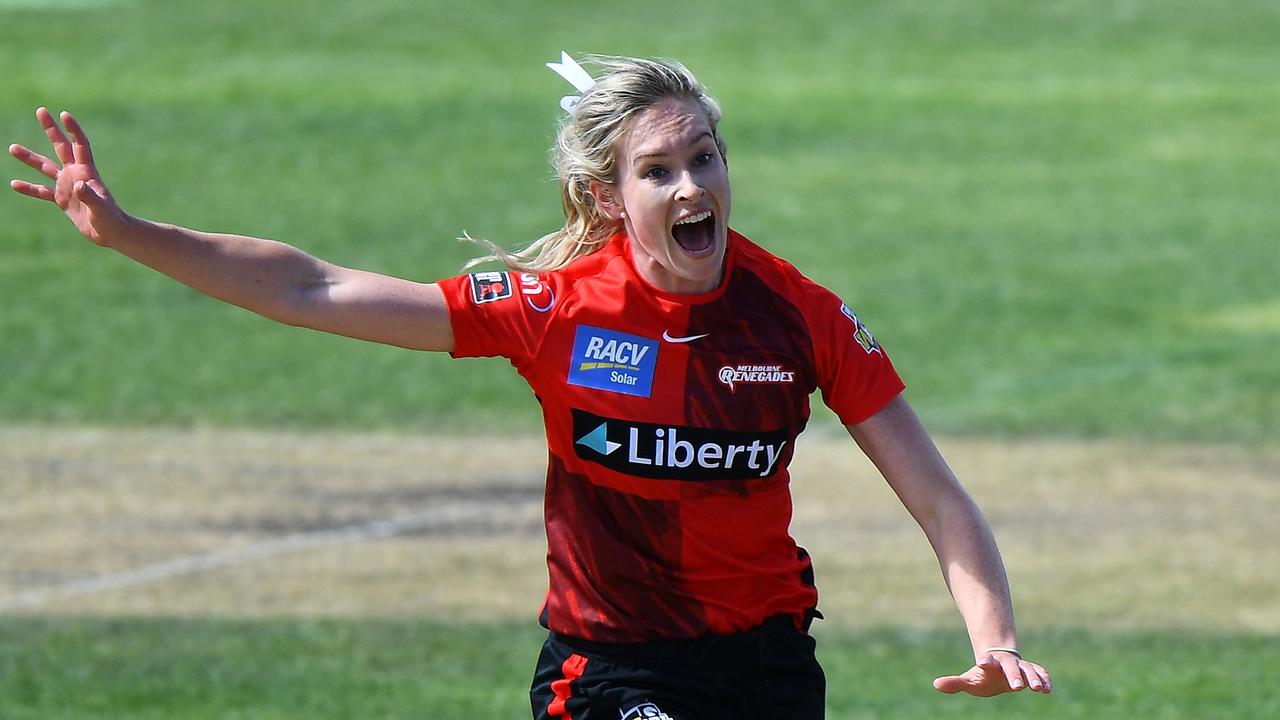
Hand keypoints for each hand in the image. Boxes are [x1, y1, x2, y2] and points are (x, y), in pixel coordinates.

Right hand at [10, 107, 128, 246]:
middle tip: (41, 110)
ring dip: (30, 158)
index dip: (73, 130)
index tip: (64, 114)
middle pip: (61, 147)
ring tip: (12, 148)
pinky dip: (29, 188)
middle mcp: (76, 174)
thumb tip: (77, 185)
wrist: (110, 233)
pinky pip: (42, 191)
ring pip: (45, 167)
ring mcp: (67, 186)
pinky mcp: (62, 199)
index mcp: (87, 172)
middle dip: (51, 129)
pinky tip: (14, 184)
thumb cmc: (110, 220)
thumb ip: (89, 196)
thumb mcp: (101, 209)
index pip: (80, 145)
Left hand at [933, 651, 1051, 695]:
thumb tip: (936, 684)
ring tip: (1038, 688)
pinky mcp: (1031, 671)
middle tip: (1016, 687)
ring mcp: (1020, 666)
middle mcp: (1006, 663)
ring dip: (1033, 678)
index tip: (981, 662)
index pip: (986, 662)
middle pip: (1010, 667)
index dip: (984, 661)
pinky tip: (1048, 689)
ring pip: (1028, 669)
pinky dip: (1045, 679)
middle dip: (1014, 675)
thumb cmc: (983, 675)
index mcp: (990, 664)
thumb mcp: (969, 680)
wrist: (1000, 664)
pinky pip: (1040, 673)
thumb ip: (955, 682)